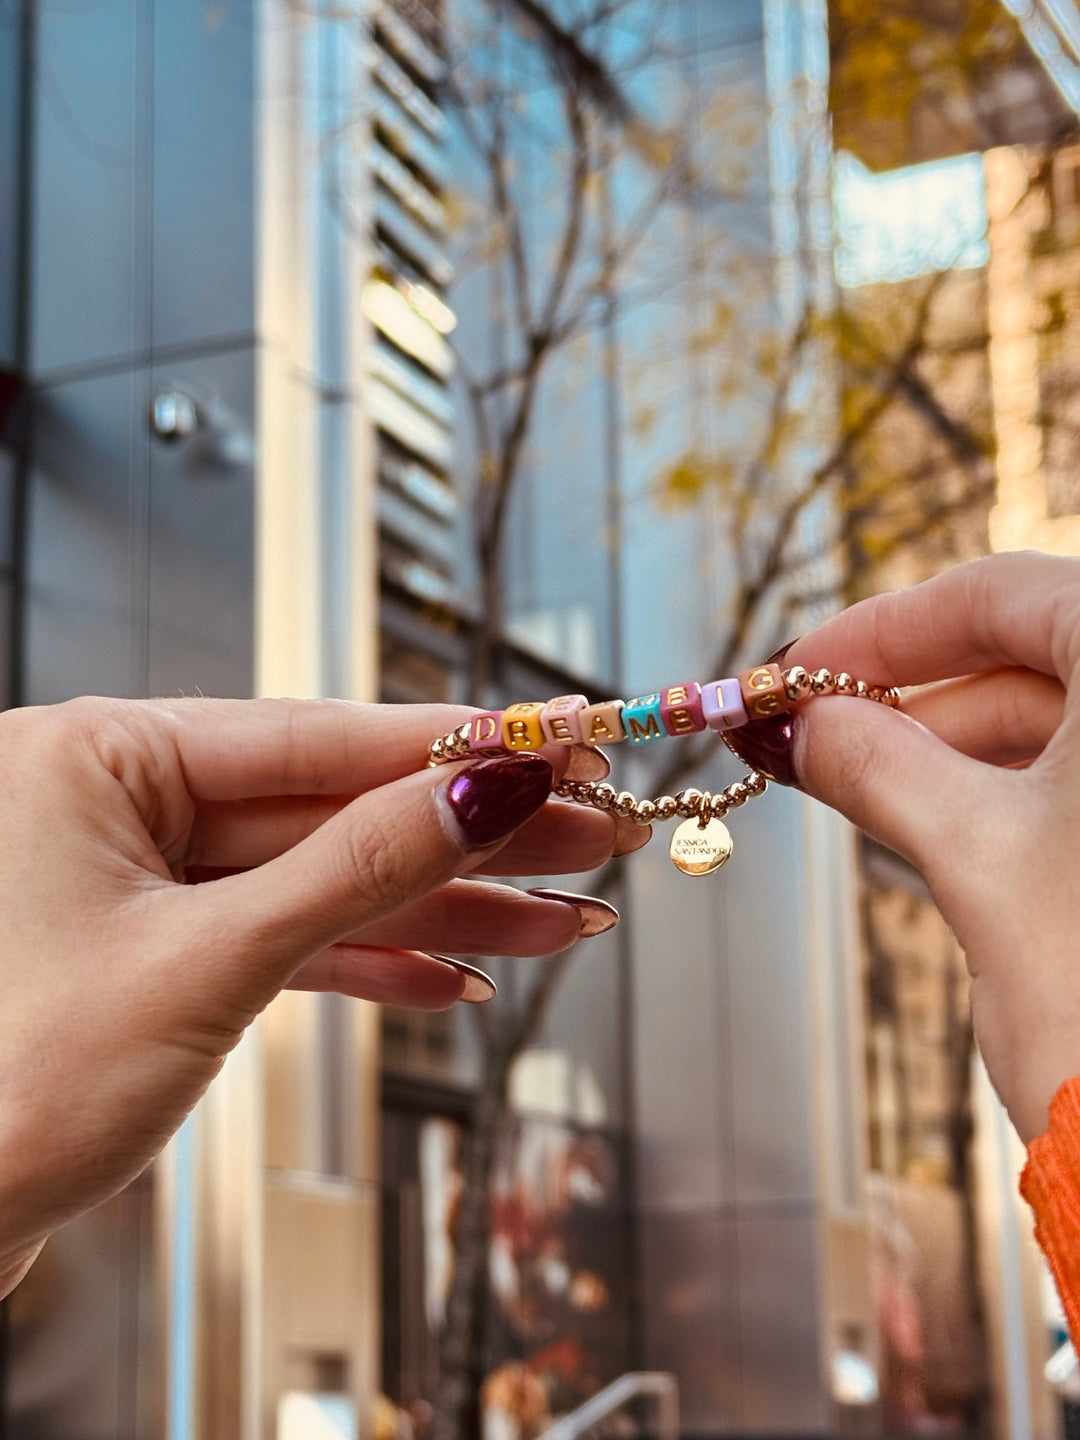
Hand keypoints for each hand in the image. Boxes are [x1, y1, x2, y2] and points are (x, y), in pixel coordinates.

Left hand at [0, 696, 638, 1293]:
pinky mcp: (158, 955)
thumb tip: (482, 792)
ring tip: (559, 919)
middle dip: (468, 836)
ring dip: (443, 910)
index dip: (450, 745)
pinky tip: (456, 977)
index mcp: (94, 757)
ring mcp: (137, 882)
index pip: (311, 734)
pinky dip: (371, 963)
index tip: (554, 744)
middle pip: (332, 808)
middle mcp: (113, 802)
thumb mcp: (211, 962)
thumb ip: (358, 870)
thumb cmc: (5, 1090)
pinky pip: (285, 939)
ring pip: (321, 881)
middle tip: (589, 833)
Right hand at [784, 552, 1078, 1142]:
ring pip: (1064, 720)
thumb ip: (878, 764)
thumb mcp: (976, 858)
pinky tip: (935, 816)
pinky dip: (1011, 790)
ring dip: (956, 745)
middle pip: (1036, 652)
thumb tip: (803, 724)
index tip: (801, 669)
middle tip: (814, 734)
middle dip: (914, 696)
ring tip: (858, 781)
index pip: (1004, 593)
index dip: (885, 628)